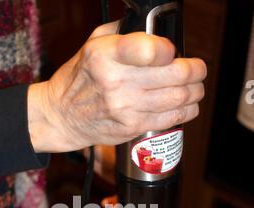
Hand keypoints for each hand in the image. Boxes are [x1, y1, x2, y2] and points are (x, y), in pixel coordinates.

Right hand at [28, 22, 206, 152]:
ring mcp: (125, 107)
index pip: (152, 50)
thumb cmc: (79, 79)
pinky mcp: (132, 127)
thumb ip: (122, 33)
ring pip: (178, 98)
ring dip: (195, 92)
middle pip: (174, 75)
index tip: (172, 51)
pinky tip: (188, 106)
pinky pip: (170, 119)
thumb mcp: (92, 45)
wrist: (61, 116)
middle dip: (195, 71)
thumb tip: (153, 29)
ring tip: (196, 88)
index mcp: (106, 55)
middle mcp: (117, 81)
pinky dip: (186, 111)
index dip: (170, 50)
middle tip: (198, 70)